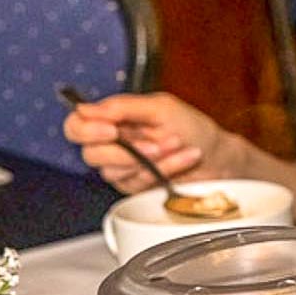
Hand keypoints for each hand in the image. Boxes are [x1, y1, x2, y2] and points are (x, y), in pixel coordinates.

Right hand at [61, 92, 237, 192]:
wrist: (219, 156)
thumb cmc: (193, 128)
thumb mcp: (161, 108)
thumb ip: (122, 107)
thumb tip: (85, 108)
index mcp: (114, 120)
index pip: (76, 126)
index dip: (86, 129)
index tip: (111, 130)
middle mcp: (113, 144)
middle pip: (91, 154)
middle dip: (127, 150)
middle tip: (156, 143)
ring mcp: (123, 168)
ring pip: (115, 172)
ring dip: (152, 158)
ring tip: (178, 145)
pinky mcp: (136, 187)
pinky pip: (138, 183)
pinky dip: (164, 169)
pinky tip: (185, 158)